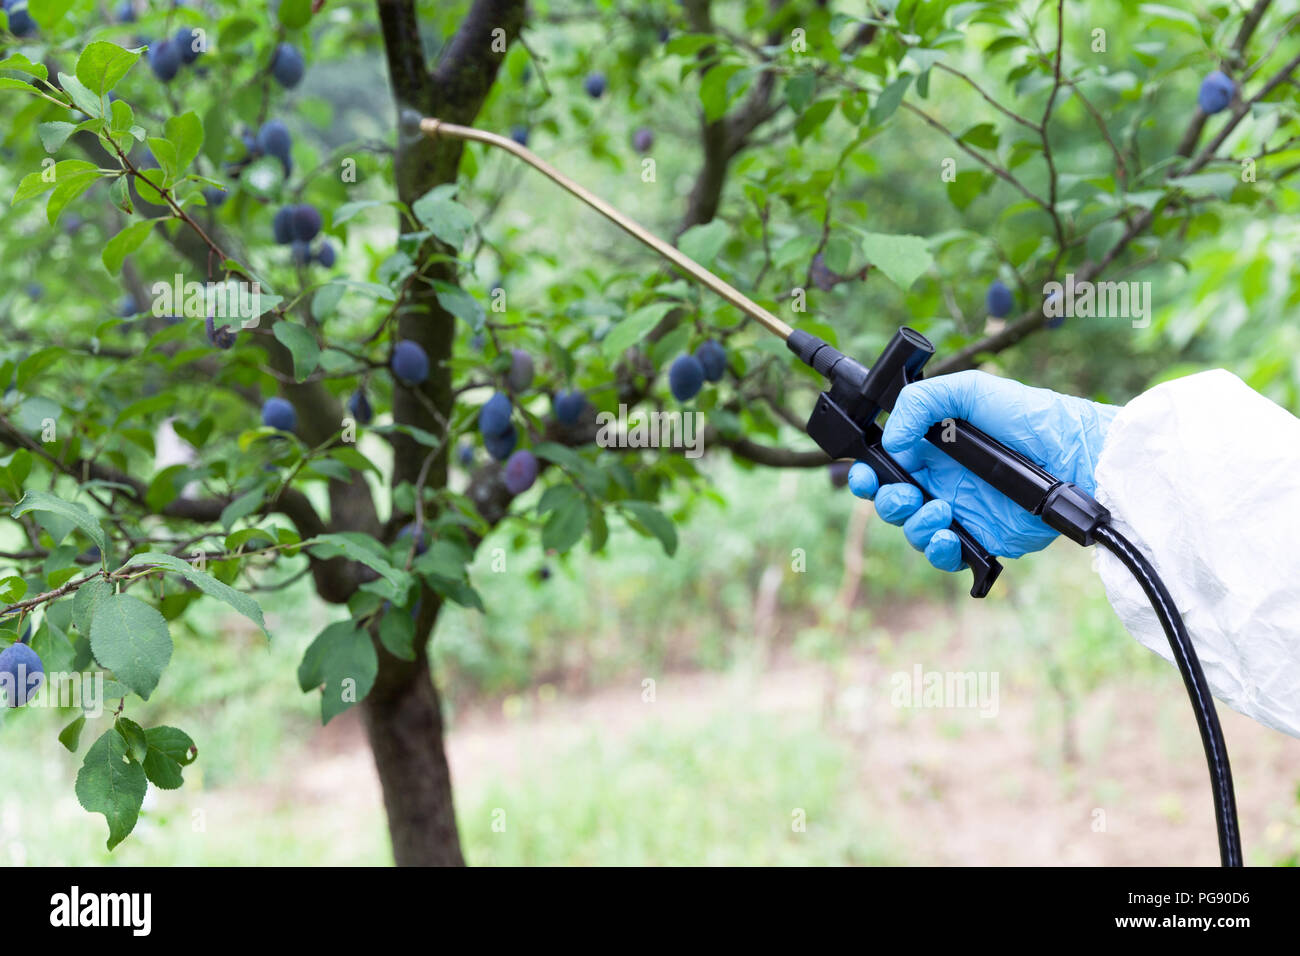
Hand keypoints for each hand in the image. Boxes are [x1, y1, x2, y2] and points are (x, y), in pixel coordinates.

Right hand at [848, 370, 1117, 570]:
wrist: (1073, 456)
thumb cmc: (1027, 418)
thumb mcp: (970, 391)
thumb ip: (920, 404)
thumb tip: (891, 441)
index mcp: (931, 447)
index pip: (885, 464)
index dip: (867, 473)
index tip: (866, 473)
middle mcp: (939, 480)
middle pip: (891, 501)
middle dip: (887, 501)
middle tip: (906, 494)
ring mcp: (958, 512)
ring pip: (912, 529)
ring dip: (914, 524)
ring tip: (940, 511)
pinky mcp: (980, 539)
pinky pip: (944, 555)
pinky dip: (937, 551)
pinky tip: (947, 537)